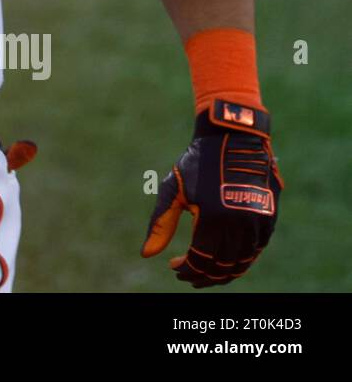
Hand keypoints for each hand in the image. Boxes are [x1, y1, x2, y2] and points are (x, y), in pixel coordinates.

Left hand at [142, 100, 282, 286]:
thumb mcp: (173, 189)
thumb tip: (146, 254)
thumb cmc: (197, 162)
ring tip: (207, 272)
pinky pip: (256, 249)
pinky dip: (242, 259)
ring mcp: (257, 222)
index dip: (187, 270)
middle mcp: (238, 224)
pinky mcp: (269, 218)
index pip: (200, 260)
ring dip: (224, 273)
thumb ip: (160, 223)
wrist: (233, 138)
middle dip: (204, 276)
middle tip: (189, 276)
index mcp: (212, 218)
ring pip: (242, 262)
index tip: (174, 268)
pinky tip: (226, 258)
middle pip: (222, 267)